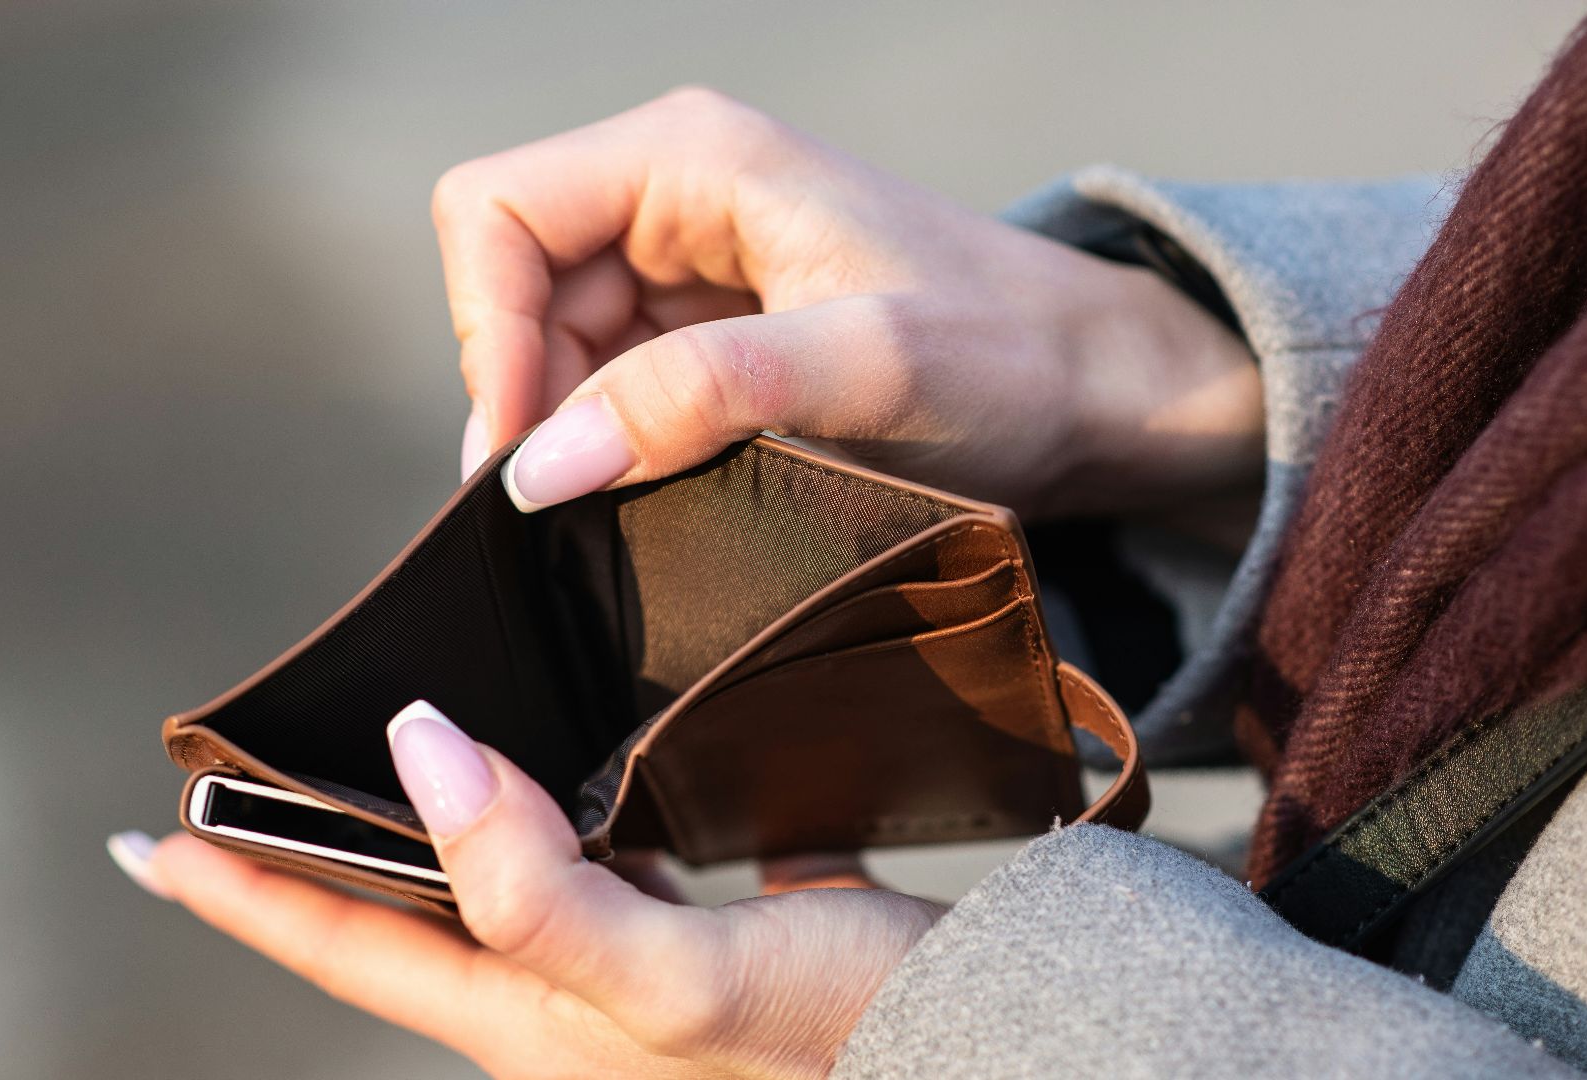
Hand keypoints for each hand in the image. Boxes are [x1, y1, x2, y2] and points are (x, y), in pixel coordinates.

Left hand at [110, 701, 943, 1077]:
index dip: (239, 892)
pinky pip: (595, 858)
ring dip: (425, 826)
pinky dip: (554, 805)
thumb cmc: (836, 1034)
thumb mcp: (675, 978)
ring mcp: (629, 969)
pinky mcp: (699, 931)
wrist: (986, 1045)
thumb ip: (534, 887)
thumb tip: (419, 752)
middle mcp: (560, 998)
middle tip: (249, 772)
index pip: (342, 947)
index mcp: (526, 1017)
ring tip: (382, 756)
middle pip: (403, 914)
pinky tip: (573, 757)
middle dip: (314, 850)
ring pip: (492, 880)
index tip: (145, 833)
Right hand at [437, 87, 1260, 517]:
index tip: (529, 452)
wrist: (1099, 394)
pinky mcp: (712, 335)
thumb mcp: (863, 370)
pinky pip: (610, 387)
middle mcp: (673, 195)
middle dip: (525, 399)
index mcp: (691, 156)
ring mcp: (689, 267)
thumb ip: (698, 399)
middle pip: (511, 288)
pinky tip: (657, 497)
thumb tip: (542, 464)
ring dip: (571, 434)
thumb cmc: (1011, 356)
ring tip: (631, 508)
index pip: (494, 212)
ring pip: (552, 350)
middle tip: (571, 508)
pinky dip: (613, 448)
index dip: (487, 332)